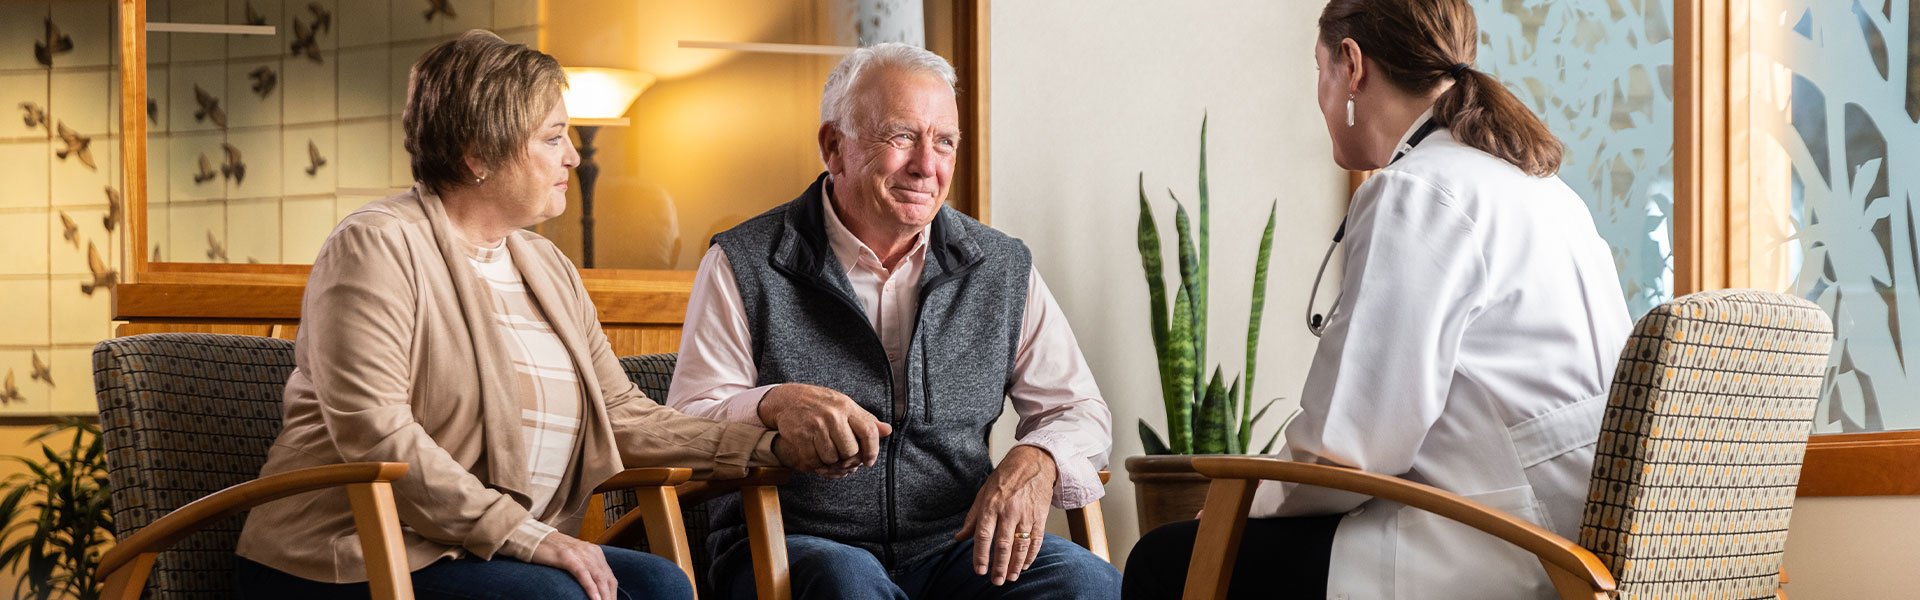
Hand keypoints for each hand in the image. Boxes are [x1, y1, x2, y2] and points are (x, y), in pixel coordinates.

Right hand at [528, 532, 616, 599]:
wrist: (534, 538)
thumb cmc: (553, 552)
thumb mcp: (575, 560)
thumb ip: (585, 570)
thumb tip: (594, 588)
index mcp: (595, 553)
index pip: (610, 577)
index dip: (613, 594)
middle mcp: (591, 552)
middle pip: (607, 579)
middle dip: (611, 597)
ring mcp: (580, 553)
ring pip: (598, 578)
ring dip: (604, 595)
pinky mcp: (567, 557)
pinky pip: (583, 574)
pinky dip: (591, 588)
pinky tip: (595, 599)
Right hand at [759, 383, 890, 477]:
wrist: (788, 399)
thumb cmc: (822, 404)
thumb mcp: (845, 405)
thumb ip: (866, 420)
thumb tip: (888, 430)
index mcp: (846, 407)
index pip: (868, 432)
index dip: (872, 451)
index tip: (869, 461)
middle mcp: (832, 416)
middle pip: (850, 451)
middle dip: (848, 458)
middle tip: (843, 457)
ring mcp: (815, 426)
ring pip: (832, 458)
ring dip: (831, 461)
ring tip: (828, 453)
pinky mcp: (800, 436)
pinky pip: (814, 461)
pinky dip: (816, 463)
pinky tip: (816, 455)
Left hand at [955, 445, 1056, 584]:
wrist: (1033, 462)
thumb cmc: (1005, 478)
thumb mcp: (983, 493)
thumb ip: (972, 518)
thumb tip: (959, 538)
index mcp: (991, 505)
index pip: (983, 535)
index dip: (981, 555)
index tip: (979, 571)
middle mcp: (1009, 511)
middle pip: (1003, 545)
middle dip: (999, 566)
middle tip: (996, 581)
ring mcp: (1026, 515)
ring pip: (1021, 546)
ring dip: (1016, 565)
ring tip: (1011, 577)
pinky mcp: (1040, 517)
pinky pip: (1036, 540)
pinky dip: (1031, 555)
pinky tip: (1025, 565)